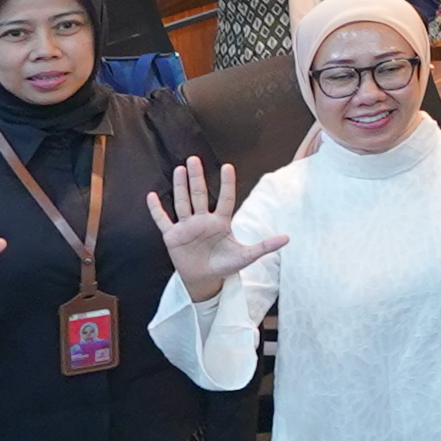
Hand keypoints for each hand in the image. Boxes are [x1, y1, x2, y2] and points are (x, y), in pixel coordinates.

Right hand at [143, 157, 282, 301]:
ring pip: (182, 203)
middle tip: (194, 159)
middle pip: (200, 195)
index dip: (226, 184)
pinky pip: (163, 220)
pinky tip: (152, 196)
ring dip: (180, 187)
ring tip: (179, 169)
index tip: (227, 167)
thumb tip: (288, 239)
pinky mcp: (173, 236)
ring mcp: (187, 227)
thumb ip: (264, 246)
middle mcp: (203, 220)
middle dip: (197, 178)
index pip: (225, 199)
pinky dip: (157, 210)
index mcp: (221, 222)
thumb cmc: (225, 265)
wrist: (205, 280)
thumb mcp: (246, 256)